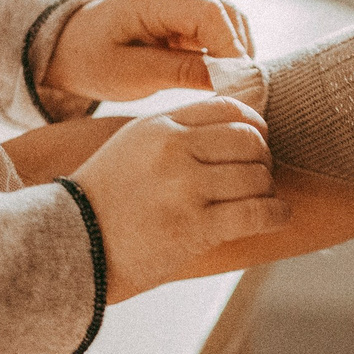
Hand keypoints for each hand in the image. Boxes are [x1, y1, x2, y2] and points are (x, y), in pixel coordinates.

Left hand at [41, 0, 254, 113]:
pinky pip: (217, 22)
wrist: (69, 48)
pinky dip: (222, 47)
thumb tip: (231, 78)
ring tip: (225, 84)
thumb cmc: (91, 62)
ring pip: (228, 16)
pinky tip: (213, 72)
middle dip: (237, 52)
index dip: (231, 49)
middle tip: (238, 91)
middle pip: (225, 12)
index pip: (210, 13)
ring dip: (233, 50)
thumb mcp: (133, 76)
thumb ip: (183, 73)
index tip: (236, 85)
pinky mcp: (183, 1)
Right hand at [70, 94, 289, 302]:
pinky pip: (256, 213)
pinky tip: (278, 216)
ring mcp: (185, 189)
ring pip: (257, 176)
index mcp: (160, 127)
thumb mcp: (135, 145)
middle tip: (260, 175)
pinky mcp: (195, 227)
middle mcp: (174, 151)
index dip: (255, 125)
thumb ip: (178, 129)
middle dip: (264, 159)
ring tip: (262, 200)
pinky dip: (277, 214)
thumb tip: (235, 123)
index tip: (258, 142)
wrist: (75, 244)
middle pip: (249, 140)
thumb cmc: (109, 197)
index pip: (229, 109)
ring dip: (268, 190)